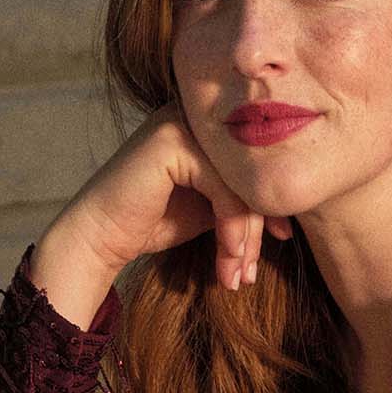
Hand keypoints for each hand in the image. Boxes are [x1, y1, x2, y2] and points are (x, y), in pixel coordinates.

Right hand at [42, 98, 295, 306]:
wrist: (102, 236)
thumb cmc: (155, 222)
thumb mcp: (211, 207)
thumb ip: (243, 197)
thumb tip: (290, 212)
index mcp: (209, 124)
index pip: (256, 161)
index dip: (271, 204)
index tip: (280, 242)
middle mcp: (197, 115)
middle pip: (252, 172)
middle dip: (257, 229)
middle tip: (249, 274)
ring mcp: (182, 123)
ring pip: (241, 183)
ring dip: (244, 238)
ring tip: (236, 277)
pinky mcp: (172, 143)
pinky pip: (223, 188)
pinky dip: (231, 229)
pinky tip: (225, 260)